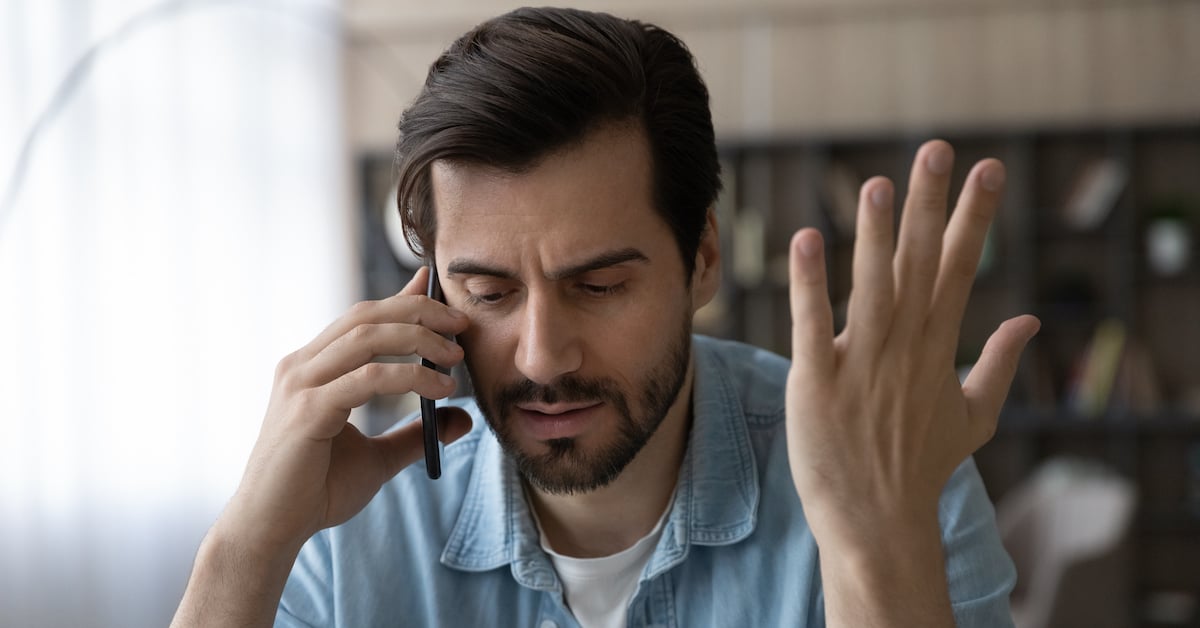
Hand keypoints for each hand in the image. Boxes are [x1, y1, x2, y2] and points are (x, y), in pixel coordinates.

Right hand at [218, 266, 472, 554]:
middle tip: (461, 323)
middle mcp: (301, 367)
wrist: (270, 530)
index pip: (360, 318)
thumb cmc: (314, 492)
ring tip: (456, 355)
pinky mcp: (308, 411)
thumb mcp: (377, 457)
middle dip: (418, 310)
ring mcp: (300, 385)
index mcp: (311, 368)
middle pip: (365, 316)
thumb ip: (415, 434)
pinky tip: (440, 389)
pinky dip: (410, 377)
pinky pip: (368, 378)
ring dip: (418, 338)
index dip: (402, 299)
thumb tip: (463, 418)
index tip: (439, 293)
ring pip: (367, 337)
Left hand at [785, 140, 1039, 548]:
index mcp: (937, 348)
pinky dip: (810, 283)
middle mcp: (904, 349)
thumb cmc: (920, 469)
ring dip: (873, 235)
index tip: (988, 170)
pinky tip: (806, 239)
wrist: (878, 524)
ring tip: (876, 184)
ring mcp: (861, 365)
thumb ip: (999, 363)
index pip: (960, 269)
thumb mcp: (973, 416)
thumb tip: (1029, 318)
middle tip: (936, 150)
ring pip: (872, 287)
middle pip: (921, 265)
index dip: (972, 218)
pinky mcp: (817, 383)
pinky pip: (813, 325)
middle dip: (930, 206)